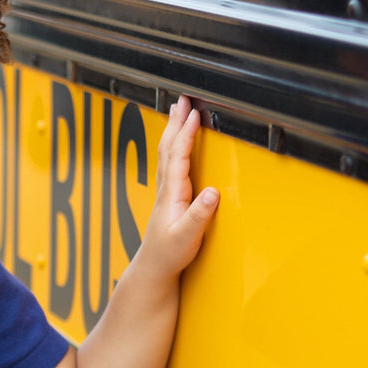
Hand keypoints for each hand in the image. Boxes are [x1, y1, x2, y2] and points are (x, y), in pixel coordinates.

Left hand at [136, 95, 218, 281]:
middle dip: (176, 122)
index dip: (186, 135)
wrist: (154, 268)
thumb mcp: (188, 237)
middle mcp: (166, 189)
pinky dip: (172, 146)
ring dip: (172, 130)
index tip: (194, 114)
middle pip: (169, 148)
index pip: (178, 158)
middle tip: (182, 99)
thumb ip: (199, 216)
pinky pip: (169, 163)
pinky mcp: (168, 197)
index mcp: (172, 195)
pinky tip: (175, 142)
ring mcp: (165, 192)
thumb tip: (212, 193)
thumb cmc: (170, 254)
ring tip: (177, 110)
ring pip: (166, 153)